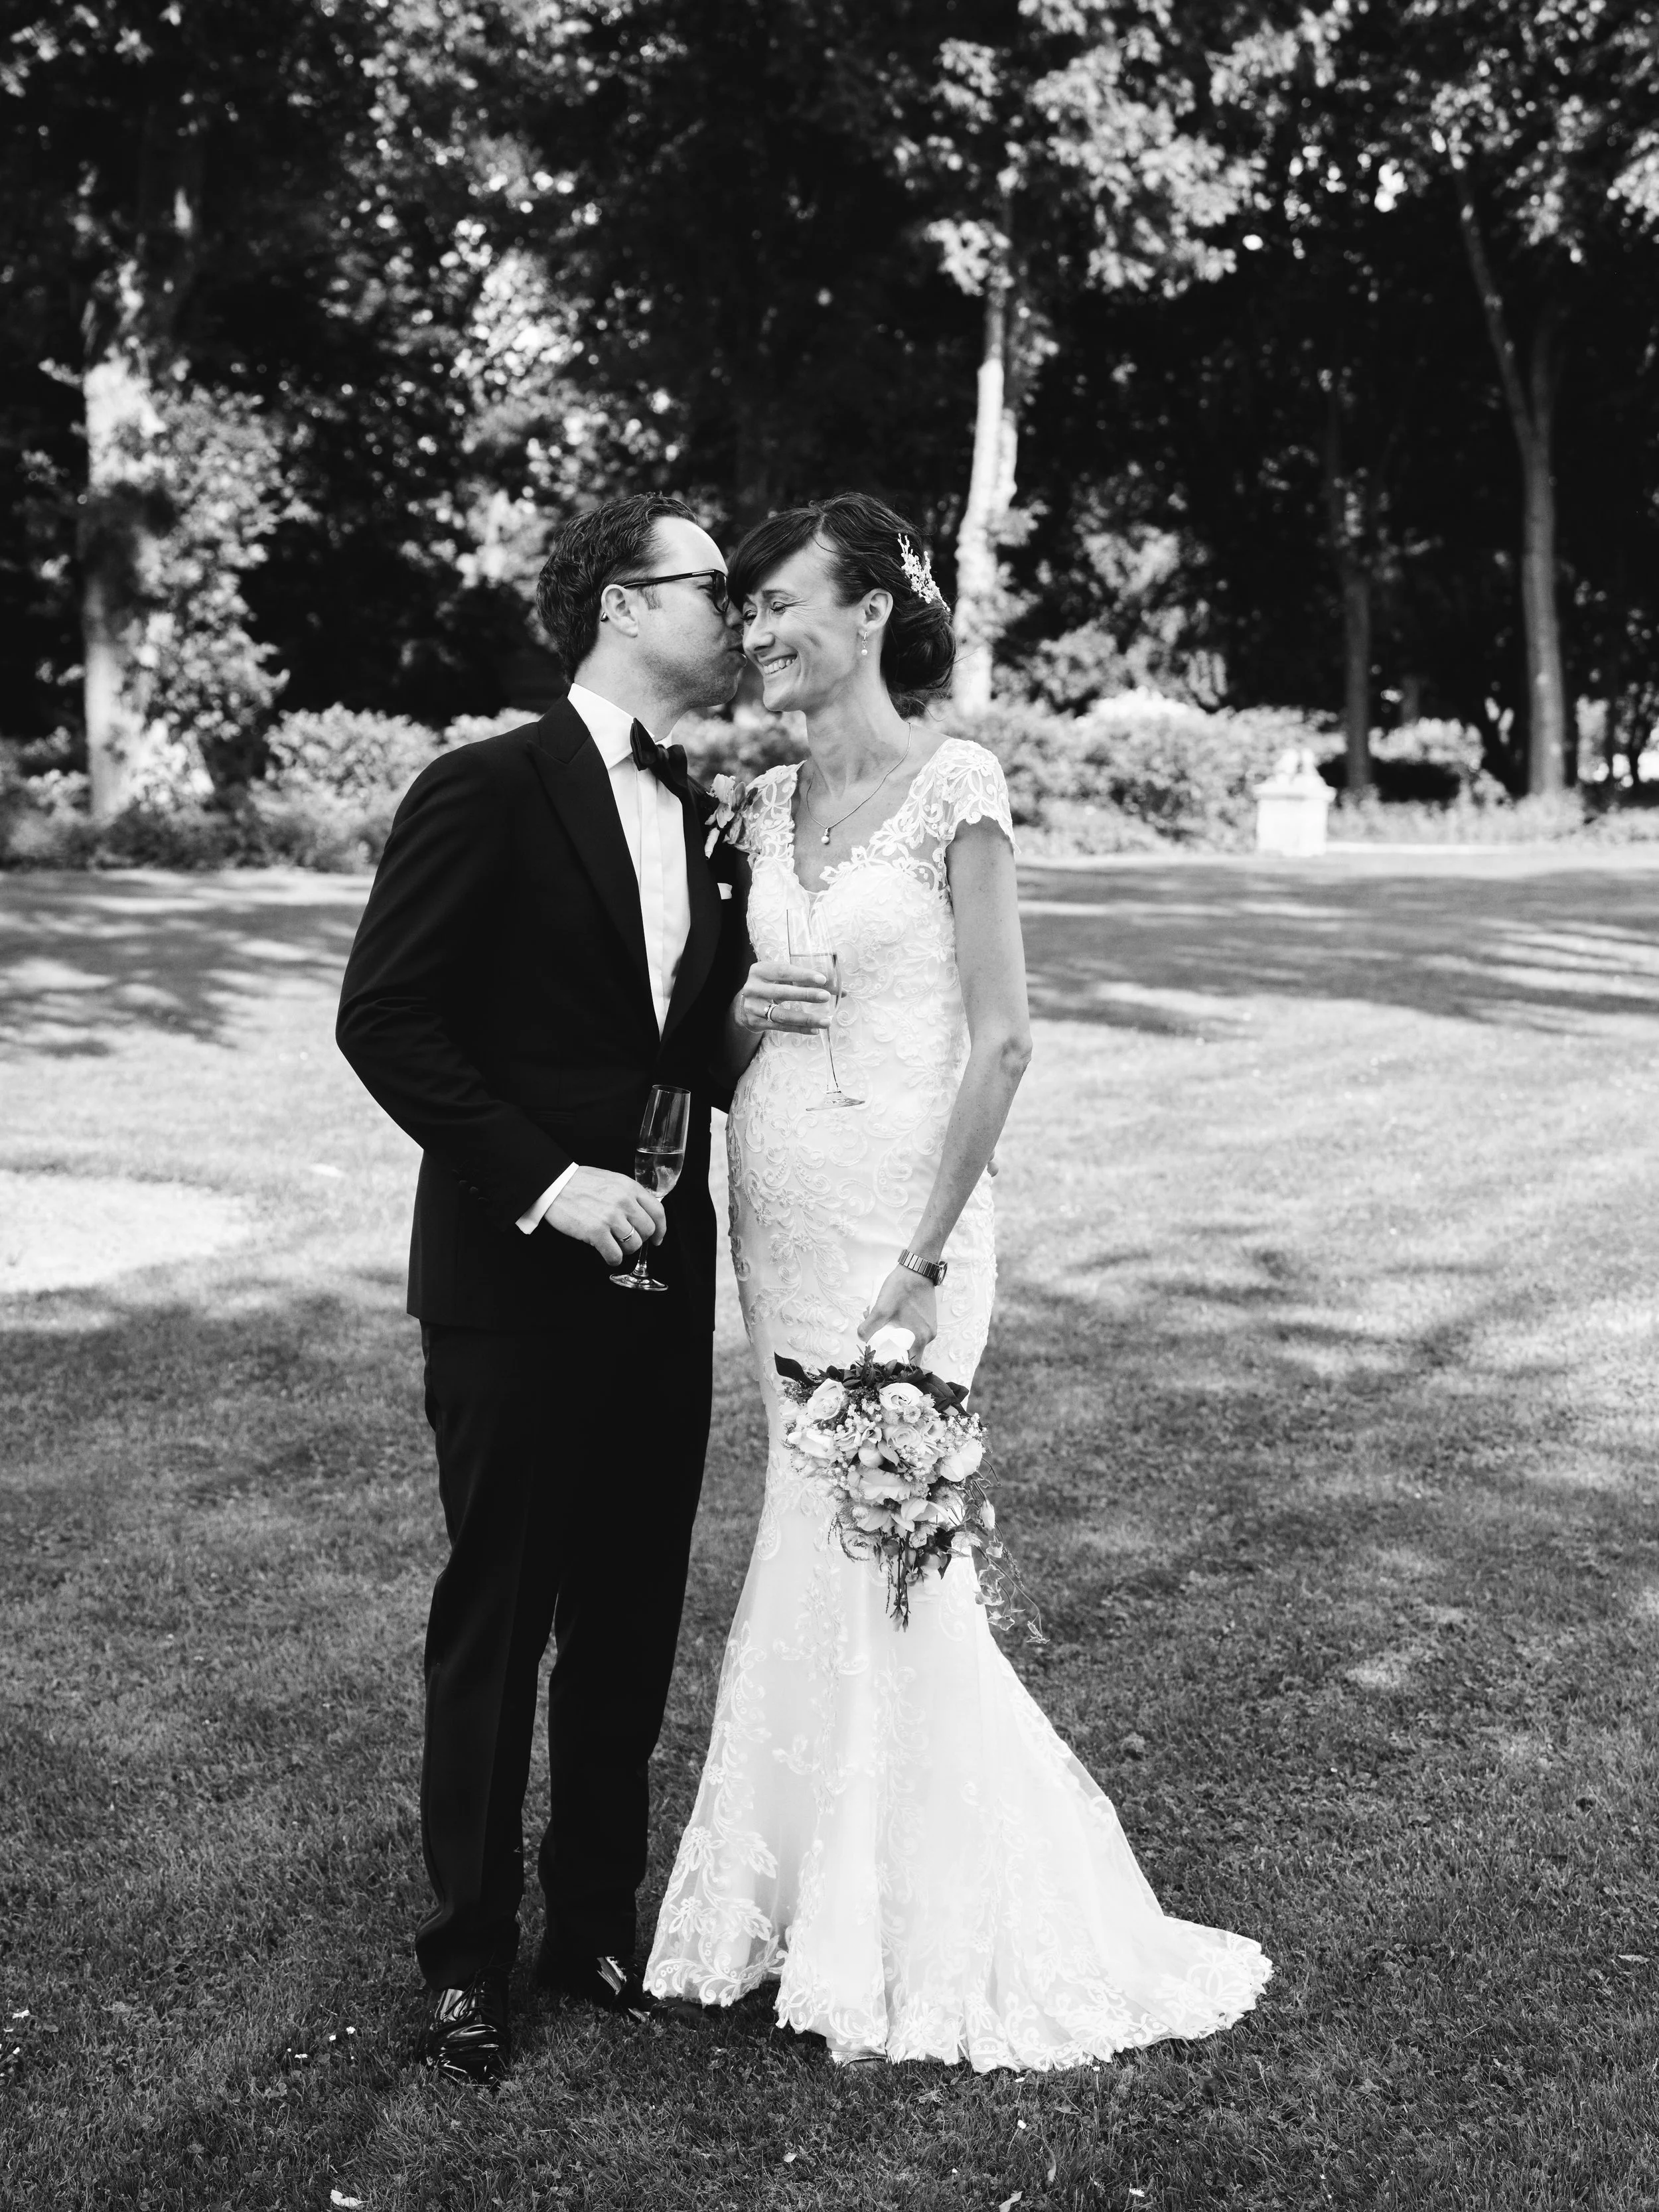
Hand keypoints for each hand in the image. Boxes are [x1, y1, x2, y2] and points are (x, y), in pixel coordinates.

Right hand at [543, 1166, 665, 1265]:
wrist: (553, 1184)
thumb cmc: (579, 1182)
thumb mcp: (611, 1179)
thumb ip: (628, 1194)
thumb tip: (641, 1212)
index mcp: (629, 1187)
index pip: (658, 1211)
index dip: (661, 1229)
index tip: (657, 1238)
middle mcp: (624, 1201)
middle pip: (647, 1231)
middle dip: (639, 1239)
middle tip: (626, 1240)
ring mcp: (611, 1217)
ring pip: (634, 1245)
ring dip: (625, 1249)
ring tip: (613, 1244)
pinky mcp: (596, 1232)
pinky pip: (615, 1255)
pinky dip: (613, 1259)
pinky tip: (607, 1254)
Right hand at [735, 957, 833, 1033]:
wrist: (744, 1004)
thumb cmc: (769, 986)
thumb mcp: (780, 978)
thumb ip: (805, 981)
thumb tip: (840, 991)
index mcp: (760, 970)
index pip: (783, 971)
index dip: (803, 975)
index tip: (823, 979)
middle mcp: (753, 987)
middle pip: (782, 992)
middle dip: (806, 994)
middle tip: (826, 997)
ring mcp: (753, 1006)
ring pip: (782, 1014)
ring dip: (806, 1018)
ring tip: (825, 1021)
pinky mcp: (756, 1022)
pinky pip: (781, 1027)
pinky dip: (799, 1029)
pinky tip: (814, 1030)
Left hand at [858, 1266, 937, 1358]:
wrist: (917, 1268)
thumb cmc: (902, 1288)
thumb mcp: (881, 1308)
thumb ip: (869, 1326)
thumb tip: (861, 1338)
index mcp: (921, 1338)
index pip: (910, 1363)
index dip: (895, 1364)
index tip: (881, 1357)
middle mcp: (929, 1336)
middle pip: (907, 1350)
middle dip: (889, 1344)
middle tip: (874, 1333)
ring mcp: (929, 1327)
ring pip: (909, 1338)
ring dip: (893, 1333)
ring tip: (877, 1318)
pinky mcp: (927, 1318)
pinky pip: (913, 1329)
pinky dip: (901, 1326)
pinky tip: (888, 1314)